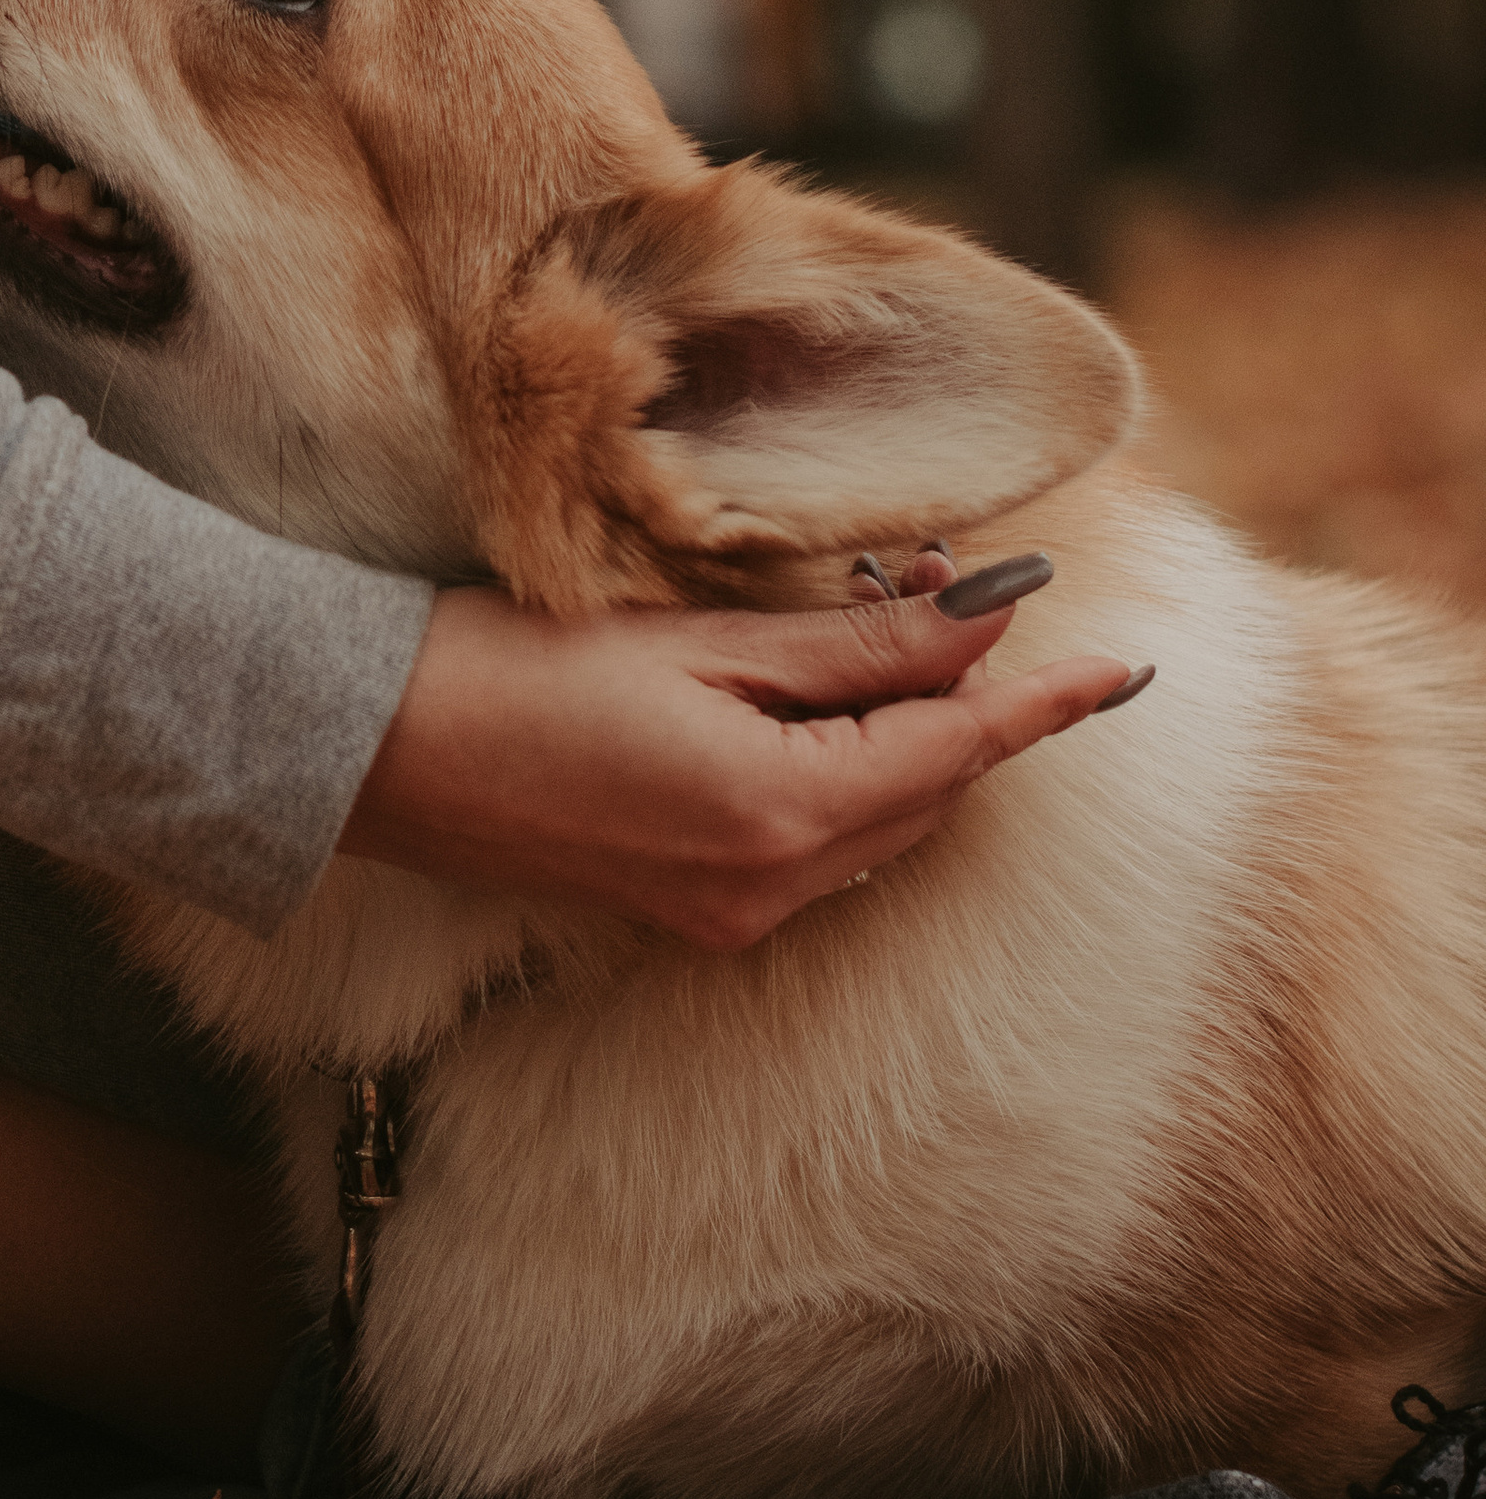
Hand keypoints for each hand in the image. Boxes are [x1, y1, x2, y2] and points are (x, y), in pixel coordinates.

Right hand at [337, 570, 1145, 950]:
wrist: (373, 750)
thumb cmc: (518, 670)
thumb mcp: (699, 642)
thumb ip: (854, 644)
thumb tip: (983, 618)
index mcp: (784, 815)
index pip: (960, 749)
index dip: (1045, 701)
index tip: (1125, 666)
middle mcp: (772, 888)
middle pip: (926, 792)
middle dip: (959, 698)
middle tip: (949, 585)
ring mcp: (728, 913)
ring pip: (874, 819)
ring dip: (898, 733)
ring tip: (878, 624)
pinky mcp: (687, 910)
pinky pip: (812, 844)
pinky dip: (839, 772)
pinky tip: (811, 700)